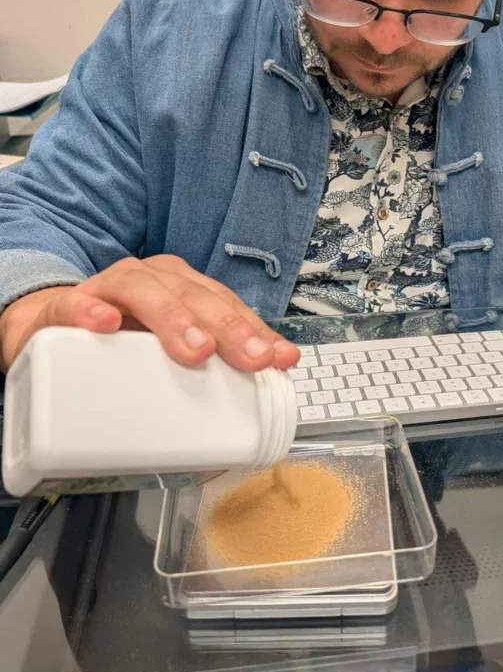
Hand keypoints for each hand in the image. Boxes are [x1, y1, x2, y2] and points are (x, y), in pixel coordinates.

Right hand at [0, 255, 299, 373]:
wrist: (53, 330)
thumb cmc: (125, 339)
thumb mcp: (170, 348)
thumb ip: (211, 363)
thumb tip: (259, 391)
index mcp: (183, 288)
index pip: (227, 305)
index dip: (256, 330)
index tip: (279, 359)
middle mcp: (153, 279)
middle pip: (195, 296)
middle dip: (227, 327)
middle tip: (250, 358)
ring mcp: (110, 289)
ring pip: (144, 292)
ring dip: (173, 318)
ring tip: (196, 350)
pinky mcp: (66, 306)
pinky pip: (77, 303)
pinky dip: (92, 312)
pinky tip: (106, 325)